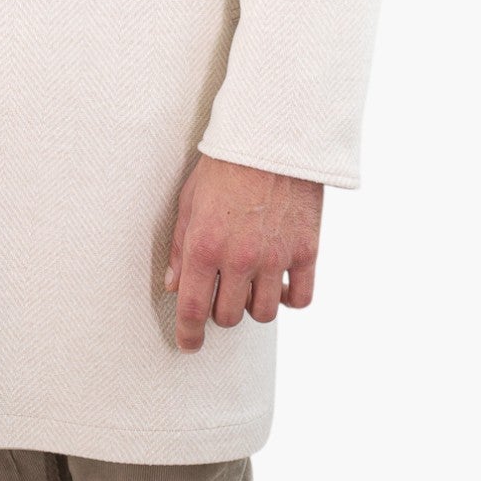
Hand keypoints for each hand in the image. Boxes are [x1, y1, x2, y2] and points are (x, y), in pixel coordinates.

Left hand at [163, 154, 322, 349]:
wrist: (273, 135)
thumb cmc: (226, 163)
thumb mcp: (189, 199)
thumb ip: (179, 245)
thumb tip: (173, 283)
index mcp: (204, 246)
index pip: (193, 309)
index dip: (188, 335)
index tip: (189, 345)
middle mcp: (239, 258)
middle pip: (228, 316)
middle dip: (220, 311)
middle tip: (220, 292)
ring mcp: (275, 257)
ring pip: (264, 314)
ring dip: (252, 305)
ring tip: (249, 284)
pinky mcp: (306, 251)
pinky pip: (300, 299)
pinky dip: (289, 298)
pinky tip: (280, 283)